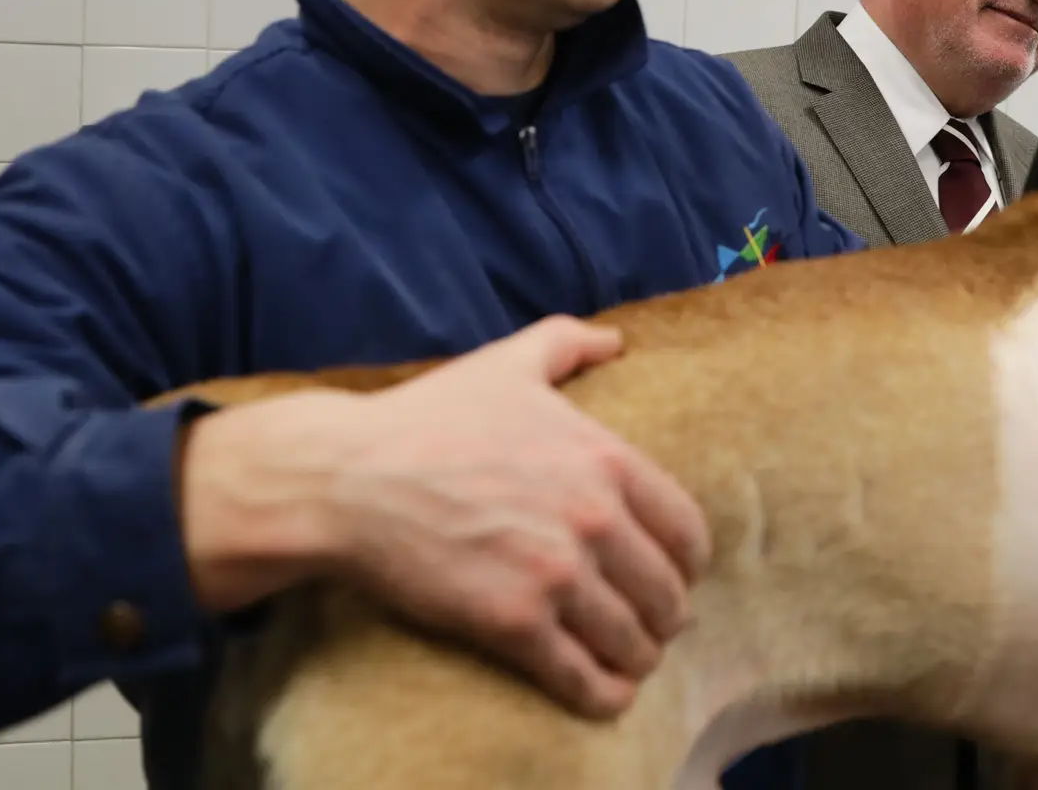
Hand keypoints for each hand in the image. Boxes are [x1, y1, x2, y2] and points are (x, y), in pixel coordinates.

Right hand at [180, 315, 710, 720]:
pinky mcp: (513, 623)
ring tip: (631, 663)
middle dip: (667, 617)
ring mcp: (557, 574)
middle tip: (655, 627)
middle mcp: (595, 518)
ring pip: (631, 638)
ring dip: (639, 659)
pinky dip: (603, 694)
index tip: (679, 577)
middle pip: (666, 592)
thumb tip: (614, 340)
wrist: (348, 478)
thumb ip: (568, 343)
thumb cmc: (427, 418)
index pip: (685, 530)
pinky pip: (581, 674)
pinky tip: (607, 697)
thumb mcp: (507, 364)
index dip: (689, 563)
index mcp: (607, 460)